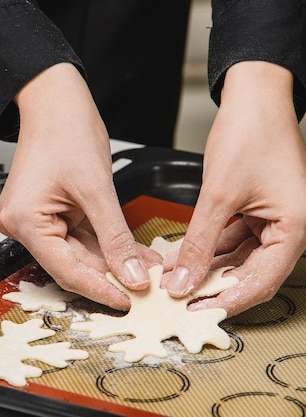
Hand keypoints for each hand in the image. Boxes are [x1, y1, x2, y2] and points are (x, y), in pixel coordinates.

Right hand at [0, 63, 161, 310]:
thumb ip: (115, 238)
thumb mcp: (96, 189)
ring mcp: (32, 220)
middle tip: (145, 285)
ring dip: (112, 260)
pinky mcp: (46, 214)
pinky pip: (77, 237)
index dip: (100, 289)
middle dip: (110, 274)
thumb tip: (132, 275)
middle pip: (70, 263)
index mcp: (23, 220)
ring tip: (145, 268)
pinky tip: (131, 252)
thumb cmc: (65, 130)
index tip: (128, 302)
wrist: (55, 102)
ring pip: (77, 252)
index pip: (65, 270)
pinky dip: (104, 244)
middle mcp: (21, 225)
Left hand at [162, 61, 305, 315]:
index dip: (228, 301)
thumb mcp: (218, 195)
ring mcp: (273, 220)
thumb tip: (182, 281)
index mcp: (296, 228)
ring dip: (207, 269)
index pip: (261, 282)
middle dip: (214, 288)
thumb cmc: (250, 134)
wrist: (253, 96)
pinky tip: (181, 257)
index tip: (196, 313)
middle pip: (250, 274)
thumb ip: (199, 243)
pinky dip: (208, 248)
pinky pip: (231, 238)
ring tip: (174, 283)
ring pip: (238, 258)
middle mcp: (290, 229)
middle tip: (180, 303)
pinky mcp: (256, 210)